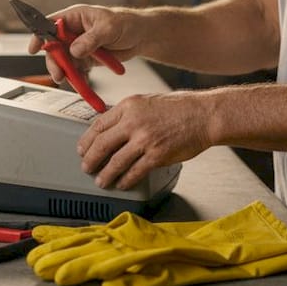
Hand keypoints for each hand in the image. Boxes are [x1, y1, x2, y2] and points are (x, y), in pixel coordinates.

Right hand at [27, 4, 142, 83]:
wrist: (141, 37)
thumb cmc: (127, 23)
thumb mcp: (109, 28)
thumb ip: (91, 39)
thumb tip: (75, 50)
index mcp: (75, 17)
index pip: (50, 24)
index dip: (39, 35)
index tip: (34, 48)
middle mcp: (73, 32)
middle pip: (54, 48)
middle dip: (55, 62)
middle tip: (59, 75)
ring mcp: (78, 46)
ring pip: (64, 62)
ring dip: (67, 73)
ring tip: (75, 82)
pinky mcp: (86, 59)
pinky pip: (76, 71)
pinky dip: (78, 79)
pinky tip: (84, 85)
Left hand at [78, 91, 211, 189]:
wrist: (203, 115)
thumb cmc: (179, 108)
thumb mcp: (146, 101)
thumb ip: (128, 115)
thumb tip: (111, 130)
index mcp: (129, 106)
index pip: (99, 124)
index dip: (87, 140)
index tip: (82, 149)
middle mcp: (133, 122)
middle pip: (102, 144)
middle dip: (90, 159)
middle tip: (86, 167)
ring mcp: (145, 139)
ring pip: (116, 161)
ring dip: (105, 174)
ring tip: (101, 181)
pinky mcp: (157, 155)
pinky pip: (135, 171)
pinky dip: (125, 180)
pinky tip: (121, 184)